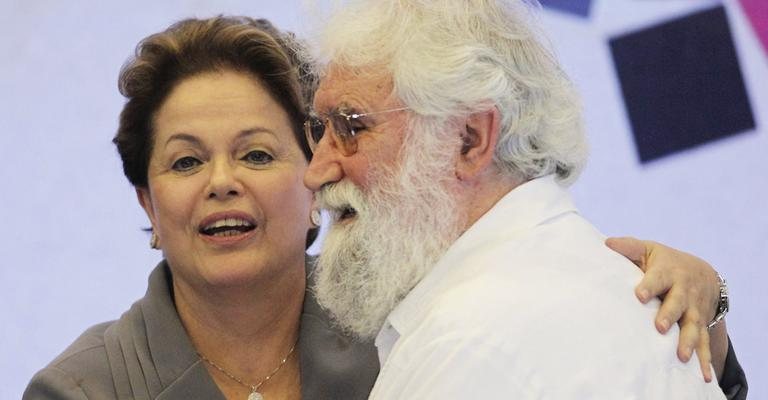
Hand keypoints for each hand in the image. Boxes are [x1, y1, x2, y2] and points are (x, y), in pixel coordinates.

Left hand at [605, 237, 721, 381]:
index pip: (658, 278)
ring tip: (681, 355)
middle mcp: (683, 292)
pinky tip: (702, 376)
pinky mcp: (701, 326)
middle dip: (670, 315)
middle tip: (660, 327)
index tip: (640, 295)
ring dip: (688, 341)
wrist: (703, 273)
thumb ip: (629, 248)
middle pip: (677, 304)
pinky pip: (704, 344)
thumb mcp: (649, 250)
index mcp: (668, 272)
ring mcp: (694, 310)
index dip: (649, 286)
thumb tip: (606, 243)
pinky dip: (704, 360)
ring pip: (693, 326)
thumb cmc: (665, 262)